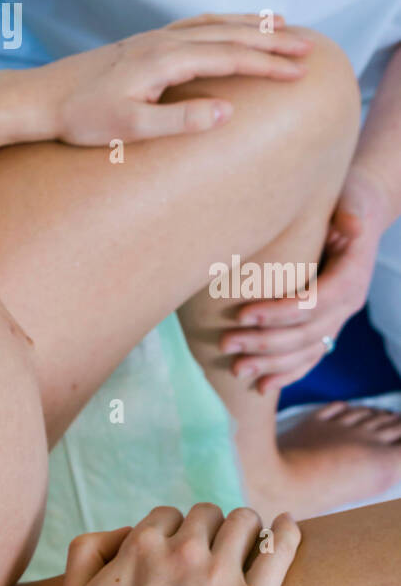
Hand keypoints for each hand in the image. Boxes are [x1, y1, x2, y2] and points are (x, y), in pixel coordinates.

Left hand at [31, 14, 311, 145]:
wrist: (39, 98)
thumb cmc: (81, 118)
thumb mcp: (130, 129)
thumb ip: (180, 121)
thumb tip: (227, 111)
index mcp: (163, 61)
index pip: (229, 58)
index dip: (268, 65)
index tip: (301, 73)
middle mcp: (161, 42)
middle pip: (228, 35)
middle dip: (271, 41)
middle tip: (310, 48)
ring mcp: (151, 39)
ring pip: (212, 24)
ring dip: (249, 25)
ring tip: (283, 26)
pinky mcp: (141, 44)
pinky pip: (193, 25)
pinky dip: (220, 22)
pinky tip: (229, 27)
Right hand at [60, 504, 300, 585]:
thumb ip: (88, 548)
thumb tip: (124, 531)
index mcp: (143, 546)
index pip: (169, 514)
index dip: (172, 533)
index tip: (176, 554)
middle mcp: (185, 553)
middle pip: (207, 514)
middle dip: (206, 529)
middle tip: (208, 552)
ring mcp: (222, 577)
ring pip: (243, 522)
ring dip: (241, 529)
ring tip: (244, 544)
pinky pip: (279, 550)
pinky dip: (285, 531)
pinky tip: (286, 524)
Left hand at [220, 166, 390, 393]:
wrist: (359, 210)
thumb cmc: (346, 199)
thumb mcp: (349, 199)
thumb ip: (349, 212)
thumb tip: (350, 222)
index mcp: (351, 275)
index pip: (316, 302)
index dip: (280, 312)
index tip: (243, 313)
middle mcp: (347, 302)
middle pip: (306, 332)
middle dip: (264, 341)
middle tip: (226, 343)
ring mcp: (337, 317)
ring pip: (305, 351)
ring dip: (271, 364)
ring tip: (235, 369)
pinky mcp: (326, 323)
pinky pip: (309, 356)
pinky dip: (287, 373)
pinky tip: (262, 386)